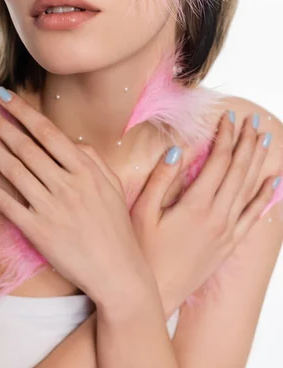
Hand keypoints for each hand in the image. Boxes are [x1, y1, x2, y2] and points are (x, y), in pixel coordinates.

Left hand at [0, 88, 146, 304]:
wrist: (117, 270)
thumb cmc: (116, 226)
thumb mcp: (113, 185)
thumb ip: (93, 158)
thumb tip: (71, 140)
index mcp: (85, 169)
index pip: (47, 132)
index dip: (23, 112)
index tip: (5, 96)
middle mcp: (66, 184)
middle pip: (26, 147)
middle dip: (0, 124)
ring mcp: (50, 207)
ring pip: (13, 170)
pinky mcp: (37, 231)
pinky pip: (7, 204)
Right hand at [129, 110, 277, 312]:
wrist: (155, 294)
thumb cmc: (142, 253)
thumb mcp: (143, 212)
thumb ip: (161, 179)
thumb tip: (177, 150)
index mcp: (196, 205)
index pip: (217, 161)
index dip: (224, 137)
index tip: (228, 117)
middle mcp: (218, 217)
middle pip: (238, 171)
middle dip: (245, 142)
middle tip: (252, 121)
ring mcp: (227, 232)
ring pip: (248, 189)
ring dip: (257, 162)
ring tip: (265, 140)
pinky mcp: (229, 245)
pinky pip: (253, 217)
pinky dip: (264, 197)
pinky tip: (273, 183)